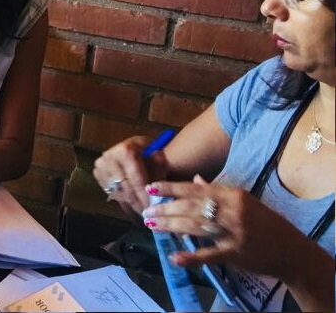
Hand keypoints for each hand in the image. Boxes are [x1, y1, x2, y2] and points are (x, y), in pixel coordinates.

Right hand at [93, 135, 168, 214]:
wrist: (134, 147)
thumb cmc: (147, 151)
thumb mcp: (158, 156)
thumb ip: (159, 171)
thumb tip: (155, 188)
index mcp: (125, 151)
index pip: (136, 179)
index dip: (144, 195)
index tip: (152, 207)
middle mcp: (109, 157)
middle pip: (126, 187)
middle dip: (138, 202)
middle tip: (147, 213)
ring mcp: (101, 166)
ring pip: (118, 192)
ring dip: (130, 203)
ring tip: (141, 210)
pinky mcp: (97, 173)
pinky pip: (111, 192)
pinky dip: (122, 200)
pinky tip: (132, 203)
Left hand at [141, 175, 306, 279]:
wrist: (291, 250)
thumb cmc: (266, 223)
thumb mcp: (245, 201)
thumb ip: (217, 190)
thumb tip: (194, 179)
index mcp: (233, 195)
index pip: (195, 189)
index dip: (170, 188)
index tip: (150, 188)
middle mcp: (233, 211)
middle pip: (191, 207)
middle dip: (166, 208)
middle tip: (146, 210)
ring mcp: (233, 233)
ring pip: (195, 227)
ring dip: (170, 226)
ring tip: (152, 224)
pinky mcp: (235, 254)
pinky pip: (209, 254)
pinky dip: (191, 256)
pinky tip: (174, 257)